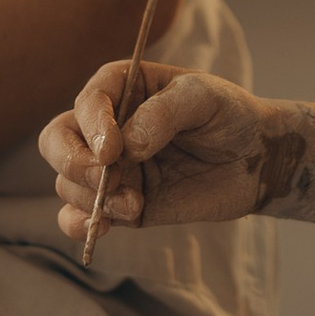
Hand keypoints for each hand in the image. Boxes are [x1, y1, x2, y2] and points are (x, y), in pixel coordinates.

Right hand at [40, 68, 285, 241]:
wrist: (257, 161)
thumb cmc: (231, 116)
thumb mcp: (204, 98)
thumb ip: (164, 113)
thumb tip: (127, 146)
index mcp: (122, 89)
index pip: (87, 102)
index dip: (92, 126)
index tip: (114, 150)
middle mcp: (107, 127)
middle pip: (57, 142)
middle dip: (74, 163)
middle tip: (106, 177)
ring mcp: (111, 168)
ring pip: (67, 182)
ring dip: (91, 198)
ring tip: (135, 203)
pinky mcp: (120, 204)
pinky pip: (79, 216)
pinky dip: (79, 224)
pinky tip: (103, 227)